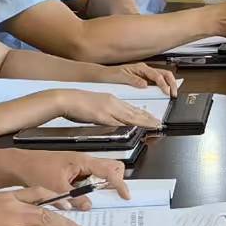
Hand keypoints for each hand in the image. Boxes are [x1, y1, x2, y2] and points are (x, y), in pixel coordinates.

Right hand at [0, 188, 82, 225]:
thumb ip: (1, 209)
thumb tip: (11, 216)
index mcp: (6, 196)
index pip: (37, 192)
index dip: (55, 196)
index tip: (67, 201)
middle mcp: (12, 205)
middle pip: (47, 206)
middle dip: (66, 212)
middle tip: (78, 219)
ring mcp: (12, 220)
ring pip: (46, 220)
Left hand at [3, 150, 129, 200]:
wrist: (19, 164)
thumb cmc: (36, 169)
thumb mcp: (56, 187)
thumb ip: (75, 197)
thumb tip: (89, 206)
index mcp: (83, 161)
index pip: (110, 170)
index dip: (120, 184)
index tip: (125, 196)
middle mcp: (84, 161)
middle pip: (112, 168)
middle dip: (115, 182)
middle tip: (111, 196)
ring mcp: (80, 165)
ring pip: (102, 174)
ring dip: (102, 186)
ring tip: (94, 198)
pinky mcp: (74, 170)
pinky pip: (90, 178)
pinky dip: (91, 188)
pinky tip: (82, 197)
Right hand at [42, 88, 162, 129]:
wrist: (66, 99)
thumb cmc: (77, 103)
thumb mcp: (97, 107)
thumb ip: (108, 114)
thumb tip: (116, 121)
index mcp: (112, 100)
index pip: (131, 108)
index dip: (143, 115)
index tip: (153, 119)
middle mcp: (113, 103)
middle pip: (134, 112)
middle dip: (148, 119)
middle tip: (159, 123)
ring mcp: (108, 109)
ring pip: (130, 115)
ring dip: (143, 121)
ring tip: (154, 125)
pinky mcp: (102, 115)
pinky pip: (118, 120)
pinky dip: (128, 123)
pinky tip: (136, 126)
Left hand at [103, 63, 180, 94]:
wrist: (102, 76)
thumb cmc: (110, 75)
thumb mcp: (120, 77)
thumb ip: (133, 80)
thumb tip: (145, 85)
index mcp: (140, 68)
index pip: (157, 75)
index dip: (164, 84)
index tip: (167, 92)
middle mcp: (144, 70)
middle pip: (164, 74)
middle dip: (172, 83)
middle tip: (174, 93)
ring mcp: (144, 74)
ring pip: (162, 77)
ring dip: (169, 84)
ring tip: (172, 94)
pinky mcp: (143, 79)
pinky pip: (156, 82)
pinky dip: (162, 87)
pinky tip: (163, 93)